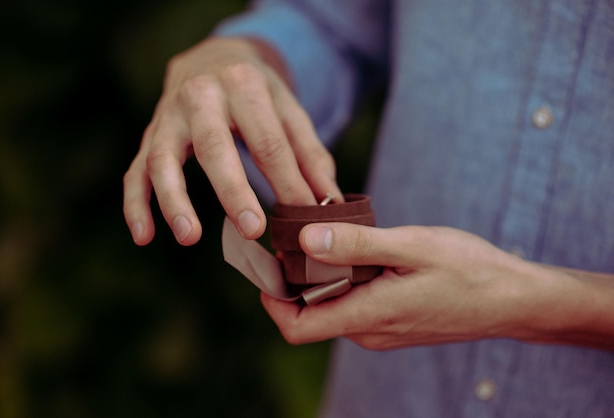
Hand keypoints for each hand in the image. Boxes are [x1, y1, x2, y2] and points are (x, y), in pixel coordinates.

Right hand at [123, 37, 341, 244]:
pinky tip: (143, 236)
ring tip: (190, 238)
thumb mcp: (289, 110)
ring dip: (173, 200)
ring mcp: (169, 116)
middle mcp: (201, 96)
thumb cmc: (257, 93)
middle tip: (253, 229)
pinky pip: (135, 170)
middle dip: (233, 191)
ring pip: (162, 158)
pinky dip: (134, 204)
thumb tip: (330, 203)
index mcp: (244, 85)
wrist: (213, 57)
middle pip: (214, 147)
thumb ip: (310, 155)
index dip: (288, 183)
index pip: (268, 141)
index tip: (303, 217)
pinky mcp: (150, 135)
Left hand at [261, 222, 587, 349]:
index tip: (265, 261)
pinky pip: (354, 302)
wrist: (511, 298)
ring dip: (324, 273)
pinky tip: (365, 251)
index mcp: (368, 315)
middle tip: (299, 230)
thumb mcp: (411, 247)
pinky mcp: (392, 321)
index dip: (270, 298)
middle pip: (309, 310)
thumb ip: (356, 245)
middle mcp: (368, 330)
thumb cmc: (468, 270)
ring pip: (332, 303)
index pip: (296, 326)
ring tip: (336, 234)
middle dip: (296, 275)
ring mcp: (380, 329)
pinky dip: (347, 278)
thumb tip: (305, 241)